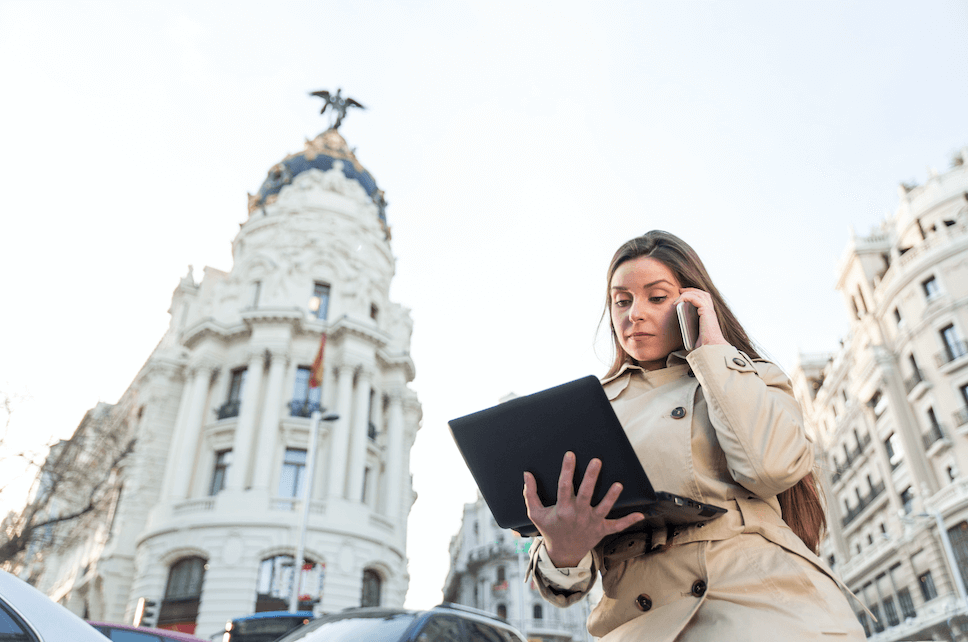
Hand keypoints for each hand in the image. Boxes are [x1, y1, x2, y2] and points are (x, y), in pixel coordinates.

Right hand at [522, 452, 643, 566]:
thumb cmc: (550, 529)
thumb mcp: (535, 514)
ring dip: (611, 497)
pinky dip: (628, 521)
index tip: (570, 454)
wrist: (563, 554)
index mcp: (562, 509)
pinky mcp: (602, 530)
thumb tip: (526, 474)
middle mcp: (578, 515)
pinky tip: (640, 514)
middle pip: (586, 494)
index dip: (567, 470)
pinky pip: (617, 526)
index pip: (564, 486)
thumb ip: (530, 494)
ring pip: (603, 508)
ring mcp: (591, 523)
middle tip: (597, 461)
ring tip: (618, 484)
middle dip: (591, 477)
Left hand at [676, 288, 728, 348]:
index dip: (694, 295)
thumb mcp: (694, 336)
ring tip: (679, 293)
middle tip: (681, 290)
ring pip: (699, 294)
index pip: (703, 300)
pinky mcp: (706, 311)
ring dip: (688, 292)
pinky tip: (678, 301)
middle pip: (702, 294)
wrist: (711, 349)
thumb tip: (679, 333)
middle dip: (691, 290)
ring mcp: (709, 311)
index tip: (683, 296)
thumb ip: (689, 331)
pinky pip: (695, 298)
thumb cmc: (703, 346)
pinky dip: (686, 297)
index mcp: (708, 316)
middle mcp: (710, 312)